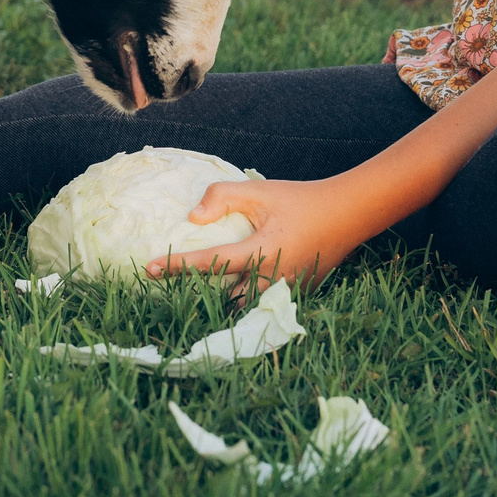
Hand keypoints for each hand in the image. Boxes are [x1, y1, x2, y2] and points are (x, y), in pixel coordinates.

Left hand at [144, 176, 370, 295]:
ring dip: (221, 300)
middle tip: (169, 287)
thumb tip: (192, 218)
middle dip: (198, 296)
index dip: (178, 266)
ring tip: (194, 292)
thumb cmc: (299, 199)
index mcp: (261, 252)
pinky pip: (261, 303)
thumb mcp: (259, 190)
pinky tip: (229, 288)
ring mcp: (285, 292)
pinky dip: (243, 298)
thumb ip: (223, 196)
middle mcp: (272, 279)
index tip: (150, 268)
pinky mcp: (294, 296)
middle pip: (224, 298)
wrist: (346, 215)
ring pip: (243, 306)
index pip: (210, 263)